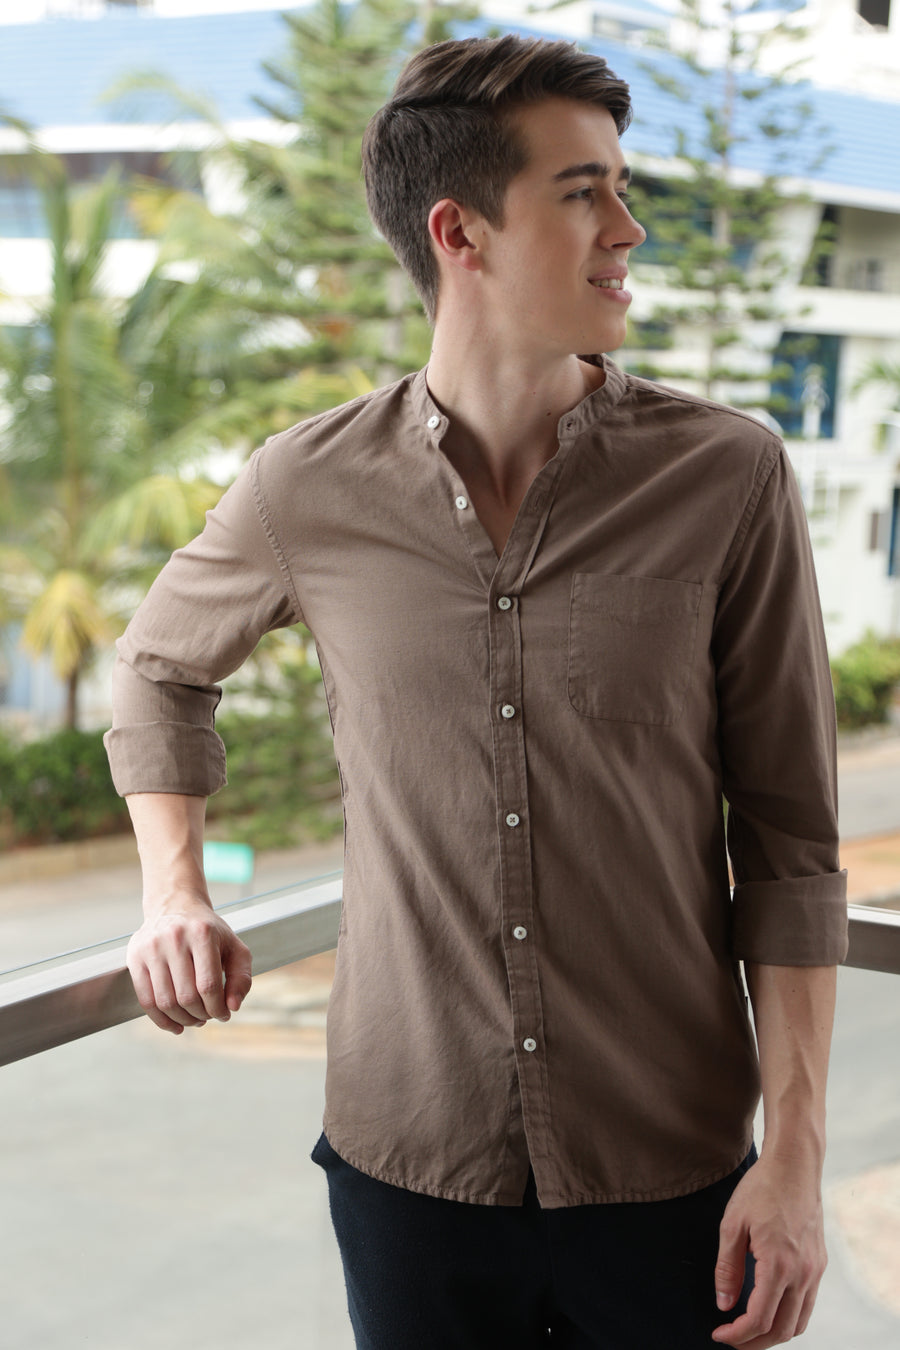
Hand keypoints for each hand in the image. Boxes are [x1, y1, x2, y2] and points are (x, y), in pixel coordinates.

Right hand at [126, 900, 252, 1034]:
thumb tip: (233, 1007)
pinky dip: (161, 1020)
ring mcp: (151, 948)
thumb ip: (242, 977)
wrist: (175, 906)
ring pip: (165, 1002)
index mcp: (202, 933)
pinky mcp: (135, 958)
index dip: (218, 1008)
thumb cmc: (208, 932)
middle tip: (208, 1017)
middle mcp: (174, 938)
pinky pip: (145, 1000)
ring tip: (194, 1019)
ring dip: (182, 1020)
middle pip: (186, 996)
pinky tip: (176, 1025)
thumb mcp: (234, 947)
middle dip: (201, 1015)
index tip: (224, 1014)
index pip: (209, 985)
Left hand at [711, 1154, 826, 1346]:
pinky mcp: (819, 1264)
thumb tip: (724, 1304)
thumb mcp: (732, 1224)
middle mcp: (802, 1273)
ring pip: (799, 1323)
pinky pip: (807, 1305)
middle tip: (731, 1338)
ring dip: (774, 1334)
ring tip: (749, 1329)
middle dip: (754, 1342)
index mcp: (779, 1264)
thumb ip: (727, 1268)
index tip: (719, 1334)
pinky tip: (770, 1308)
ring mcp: (814, 1271)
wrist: (794, 1166)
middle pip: (781, 1330)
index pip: (759, 1319)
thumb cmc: (761, 1189)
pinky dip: (789, 1317)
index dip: (737, 1335)